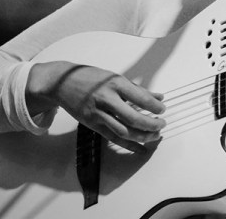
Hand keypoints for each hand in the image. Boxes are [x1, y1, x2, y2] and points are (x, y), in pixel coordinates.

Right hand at [27, 61, 165, 153]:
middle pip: (132, 118)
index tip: (163, 110)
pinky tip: (141, 148)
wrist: (63, 83)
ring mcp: (98, 113)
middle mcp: (106, 99)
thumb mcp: (116, 78)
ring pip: (123, 131)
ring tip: (154, 136)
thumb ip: (138, 90)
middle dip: (150, 124)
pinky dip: (128, 145)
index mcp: (115, 84)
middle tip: (161, 125)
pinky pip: (113, 137)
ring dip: (142, 136)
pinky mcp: (92, 124)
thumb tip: (159, 98)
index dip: (154, 107)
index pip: (140, 98)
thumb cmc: (92, 78)